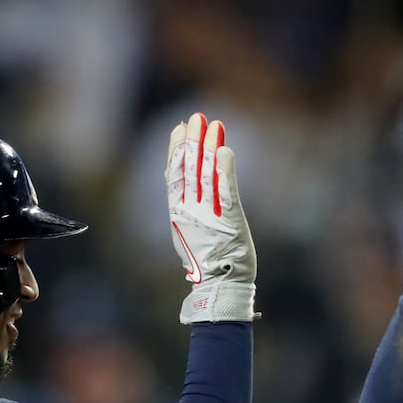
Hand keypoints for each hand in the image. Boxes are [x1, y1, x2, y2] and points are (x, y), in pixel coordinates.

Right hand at [166, 112, 256, 322]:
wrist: (219, 286)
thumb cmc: (210, 262)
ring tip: (211, 124)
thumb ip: (189, 208)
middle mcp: (190, 210)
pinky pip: (224, 190)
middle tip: (196, 117)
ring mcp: (206, 213)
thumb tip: (184, 193)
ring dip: (206, 147)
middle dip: (192, 141)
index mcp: (180, 212)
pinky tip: (225, 150)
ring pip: (203, 174)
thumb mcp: (193, 232)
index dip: (177, 150)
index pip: (176, 174)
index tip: (179, 128)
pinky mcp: (226, 220)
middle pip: (188, 168)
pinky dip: (223, 169)